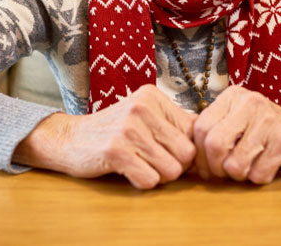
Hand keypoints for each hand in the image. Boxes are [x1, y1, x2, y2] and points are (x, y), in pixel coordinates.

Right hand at [13, 85, 196, 189]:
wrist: (70, 138)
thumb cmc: (114, 130)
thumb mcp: (144, 116)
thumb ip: (174, 124)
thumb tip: (210, 142)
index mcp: (153, 97)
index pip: (194, 131)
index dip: (190, 151)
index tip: (177, 157)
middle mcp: (143, 107)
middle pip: (186, 154)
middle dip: (175, 166)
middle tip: (154, 162)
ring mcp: (129, 128)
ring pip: (171, 171)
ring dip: (157, 175)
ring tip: (139, 164)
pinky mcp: (116, 150)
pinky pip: (150, 181)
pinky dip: (141, 182)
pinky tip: (127, 170)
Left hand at [193, 86, 280, 183]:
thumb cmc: (267, 131)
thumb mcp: (238, 120)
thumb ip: (214, 131)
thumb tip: (186, 159)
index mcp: (233, 96)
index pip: (200, 127)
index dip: (199, 154)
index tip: (205, 168)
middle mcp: (250, 102)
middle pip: (214, 144)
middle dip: (216, 168)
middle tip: (225, 174)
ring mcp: (269, 119)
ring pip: (235, 164)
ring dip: (240, 176)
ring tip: (250, 167)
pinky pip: (259, 173)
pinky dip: (260, 178)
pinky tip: (268, 166)